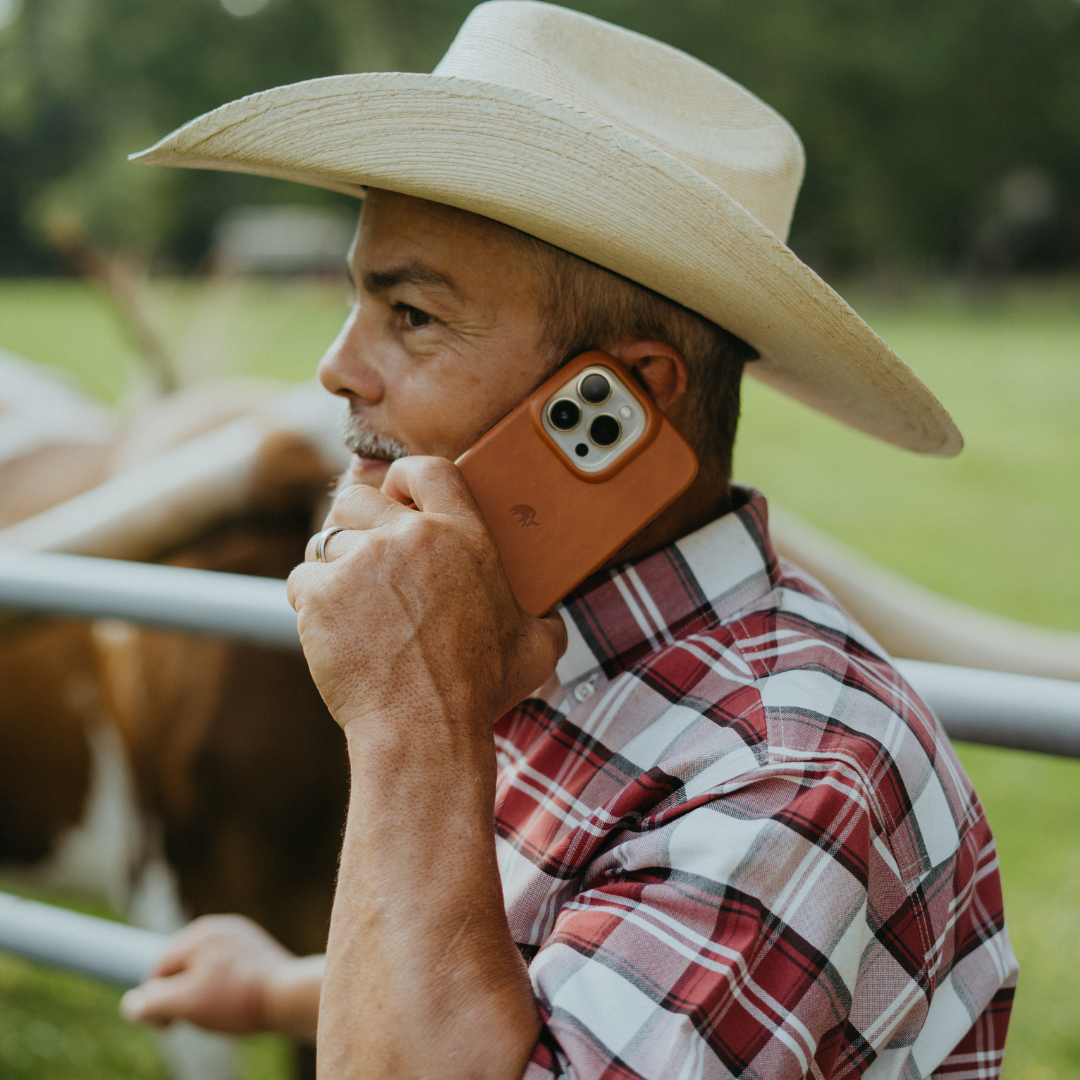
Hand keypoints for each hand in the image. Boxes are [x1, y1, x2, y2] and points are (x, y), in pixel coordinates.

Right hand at [119, 914, 322, 1040]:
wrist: (290, 996)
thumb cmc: (236, 999)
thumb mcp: (185, 1005)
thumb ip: (153, 1003)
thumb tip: (131, 1003)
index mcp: (200, 933)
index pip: (158, 968)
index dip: (154, 1002)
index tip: (167, 1028)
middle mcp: (221, 927)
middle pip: (181, 967)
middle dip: (179, 997)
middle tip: (192, 1022)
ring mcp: (241, 937)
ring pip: (204, 970)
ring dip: (200, 995)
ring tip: (217, 1015)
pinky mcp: (257, 951)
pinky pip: (226, 971)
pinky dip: (222, 990)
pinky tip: (234, 1006)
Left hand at [288, 456, 566, 733]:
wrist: (426, 729)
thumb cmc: (481, 690)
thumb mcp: (536, 645)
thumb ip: (542, 618)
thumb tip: (550, 620)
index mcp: (463, 535)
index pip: (426, 468)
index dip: (403, 477)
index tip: (396, 495)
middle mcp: (411, 537)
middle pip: (357, 498)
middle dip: (354, 524)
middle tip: (362, 560)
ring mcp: (361, 561)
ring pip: (325, 539)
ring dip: (331, 566)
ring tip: (349, 604)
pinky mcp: (321, 593)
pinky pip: (302, 580)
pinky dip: (310, 603)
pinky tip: (333, 633)